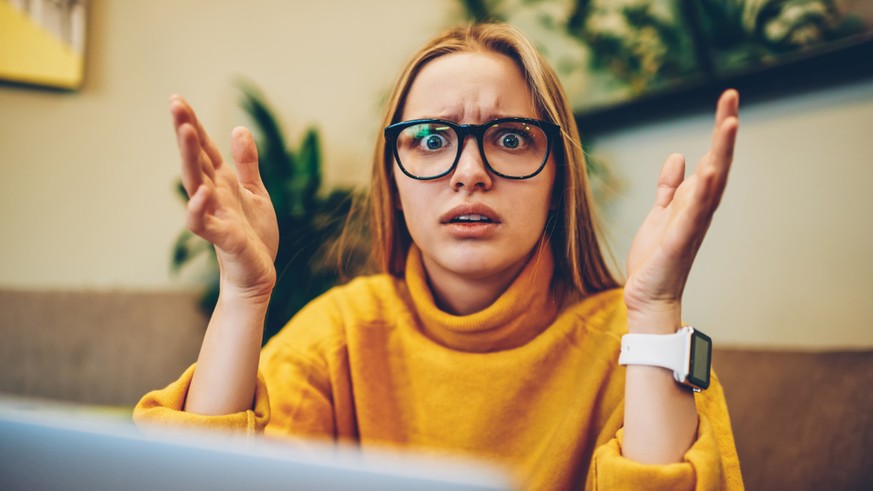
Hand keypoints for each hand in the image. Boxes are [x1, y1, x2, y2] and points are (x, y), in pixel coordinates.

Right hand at [172, 95, 278, 299]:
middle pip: (195, 158)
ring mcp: (214, 214)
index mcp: (222, 182)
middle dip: (185, 131)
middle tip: (175, 104)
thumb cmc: (253, 234)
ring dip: (189, 157)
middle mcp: (213, 194)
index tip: (177, 99)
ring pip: (194, 182)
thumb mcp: (255, 191)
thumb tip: (238, 129)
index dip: (192, 124)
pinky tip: (203, 192)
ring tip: (186, 130)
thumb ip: (246, 163)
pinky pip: (202, 222)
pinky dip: (199, 208)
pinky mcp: (221, 236)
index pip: (204, 148)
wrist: (257, 272)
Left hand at [623, 89, 738, 332]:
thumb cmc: (656, 257)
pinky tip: (707, 170)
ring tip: (729, 123)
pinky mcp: (679, 239)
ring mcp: (692, 223)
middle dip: (724, 130)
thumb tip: (679, 156)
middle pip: (718, 162)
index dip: (719, 129)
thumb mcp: (659, 213)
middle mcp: (699, 208)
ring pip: (712, 183)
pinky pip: (693, 213)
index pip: (711, 157)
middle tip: (732, 96)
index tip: (728, 98)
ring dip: (721, 154)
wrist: (648, 294)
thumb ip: (669, 187)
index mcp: (693, 199)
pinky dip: (701, 191)